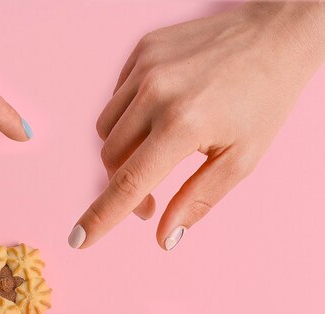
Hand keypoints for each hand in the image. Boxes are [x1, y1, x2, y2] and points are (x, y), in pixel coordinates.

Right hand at [68, 2, 324, 250]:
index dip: (100, 217)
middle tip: (150, 201)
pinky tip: (155, 119)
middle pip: (111, 159)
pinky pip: (115, 102)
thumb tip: (164, 239)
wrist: (277, 32)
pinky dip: (126, 120)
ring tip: (154, 154)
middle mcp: (156, 93)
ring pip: (106, 131)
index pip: (128, 184)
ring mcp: (146, 67)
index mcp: (183, 125)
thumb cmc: (264, 99)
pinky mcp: (142, 51)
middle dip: (123, 187)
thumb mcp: (241, 160)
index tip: (78, 240)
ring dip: (121, 154)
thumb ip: (197, 201)